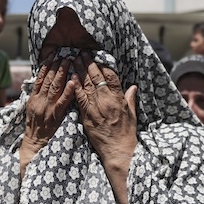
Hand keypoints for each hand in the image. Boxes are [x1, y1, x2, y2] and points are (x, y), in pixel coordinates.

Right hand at [21, 59, 76, 164]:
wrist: (33, 145)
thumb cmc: (35, 129)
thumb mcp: (33, 111)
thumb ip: (38, 98)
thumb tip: (43, 85)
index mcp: (33, 99)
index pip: (40, 79)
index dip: (46, 67)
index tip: (52, 56)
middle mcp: (39, 101)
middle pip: (48, 80)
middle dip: (56, 66)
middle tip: (64, 54)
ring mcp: (47, 108)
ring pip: (54, 87)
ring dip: (61, 73)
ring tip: (68, 61)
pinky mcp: (55, 116)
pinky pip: (62, 101)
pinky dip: (68, 91)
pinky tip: (73, 81)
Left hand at [71, 52, 136, 166]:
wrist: (117, 150)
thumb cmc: (126, 134)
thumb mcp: (132, 115)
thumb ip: (130, 99)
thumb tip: (133, 87)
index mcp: (118, 99)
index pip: (111, 76)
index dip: (103, 64)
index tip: (98, 56)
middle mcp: (106, 101)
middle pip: (96, 77)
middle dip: (89, 63)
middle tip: (82, 52)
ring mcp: (95, 108)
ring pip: (86, 85)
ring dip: (80, 71)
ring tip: (74, 59)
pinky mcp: (86, 116)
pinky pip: (79, 98)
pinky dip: (75, 87)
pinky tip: (71, 77)